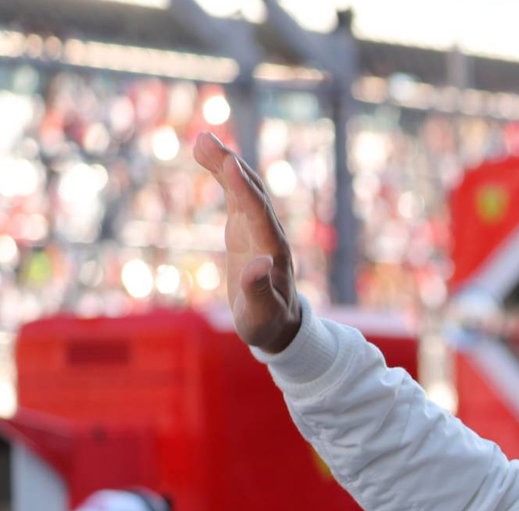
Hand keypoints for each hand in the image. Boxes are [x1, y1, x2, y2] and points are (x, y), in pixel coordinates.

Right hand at [193, 133, 300, 353]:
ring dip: (226, 163)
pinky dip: (224, 175)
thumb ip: (258, 291)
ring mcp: (259, 229)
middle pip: (252, 193)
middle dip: (231, 166)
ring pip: (245, 189)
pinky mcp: (247, 228)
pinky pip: (237, 195)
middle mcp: (269, 234)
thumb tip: (259, 264)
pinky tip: (208, 156)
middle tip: (205, 139)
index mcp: (274, 252)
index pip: (259, 215)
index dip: (245, 190)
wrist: (278, 324)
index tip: (230, 164)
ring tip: (202, 139)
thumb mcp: (260, 315)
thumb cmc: (267, 323)